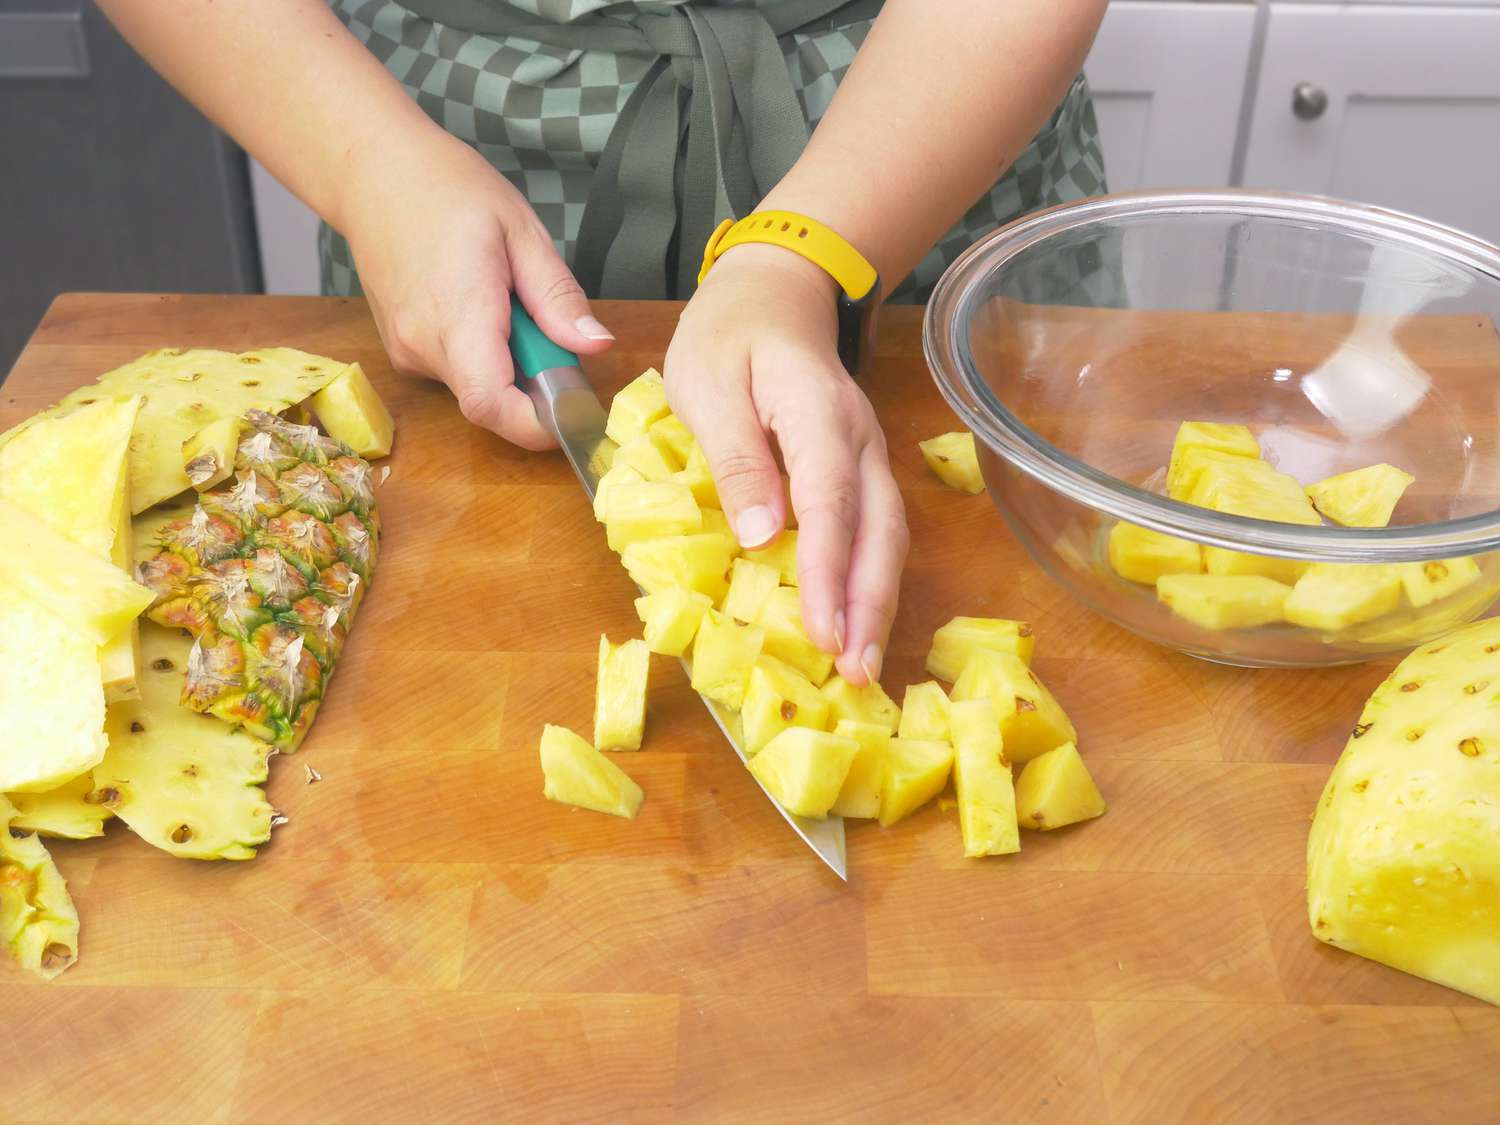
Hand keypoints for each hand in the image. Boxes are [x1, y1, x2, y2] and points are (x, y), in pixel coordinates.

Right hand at [340, 135, 614, 449]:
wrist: (373, 173)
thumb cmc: (447, 190)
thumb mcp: (521, 232)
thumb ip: (557, 297)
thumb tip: (596, 346)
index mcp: (457, 313)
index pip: (491, 404)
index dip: (537, 425)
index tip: (573, 410)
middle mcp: (423, 344)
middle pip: (491, 404)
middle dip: (534, 386)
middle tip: (547, 329)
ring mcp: (407, 351)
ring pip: (476, 388)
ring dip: (509, 365)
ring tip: (507, 301)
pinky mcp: (403, 351)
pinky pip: (458, 372)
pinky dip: (484, 355)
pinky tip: (482, 307)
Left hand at [665, 243, 907, 685]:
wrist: (774, 293)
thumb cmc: (729, 337)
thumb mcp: (708, 385)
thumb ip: (736, 458)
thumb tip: (761, 536)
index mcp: (819, 413)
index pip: (830, 503)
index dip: (828, 572)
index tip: (823, 632)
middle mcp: (857, 439)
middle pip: (878, 529)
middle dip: (870, 605)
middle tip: (856, 671)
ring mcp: (865, 455)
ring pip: (886, 535)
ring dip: (876, 601)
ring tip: (861, 663)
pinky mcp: (858, 471)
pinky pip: (873, 530)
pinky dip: (869, 580)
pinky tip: (854, 620)